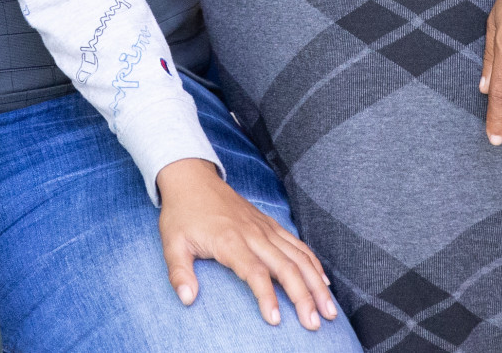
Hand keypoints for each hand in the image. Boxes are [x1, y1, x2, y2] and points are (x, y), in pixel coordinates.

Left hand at [156, 158, 339, 330]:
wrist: (191, 178)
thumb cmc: (182, 213)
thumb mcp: (172, 242)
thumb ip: (179, 272)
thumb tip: (187, 299)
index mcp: (230, 240)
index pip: (255, 272)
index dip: (267, 296)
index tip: (275, 320)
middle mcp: (253, 234)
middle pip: (285, 266)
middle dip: (304, 296)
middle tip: (314, 323)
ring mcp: (264, 228)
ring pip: (298, 256)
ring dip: (316, 283)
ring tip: (329, 310)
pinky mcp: (269, 224)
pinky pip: (297, 243)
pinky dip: (313, 262)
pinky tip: (324, 281)